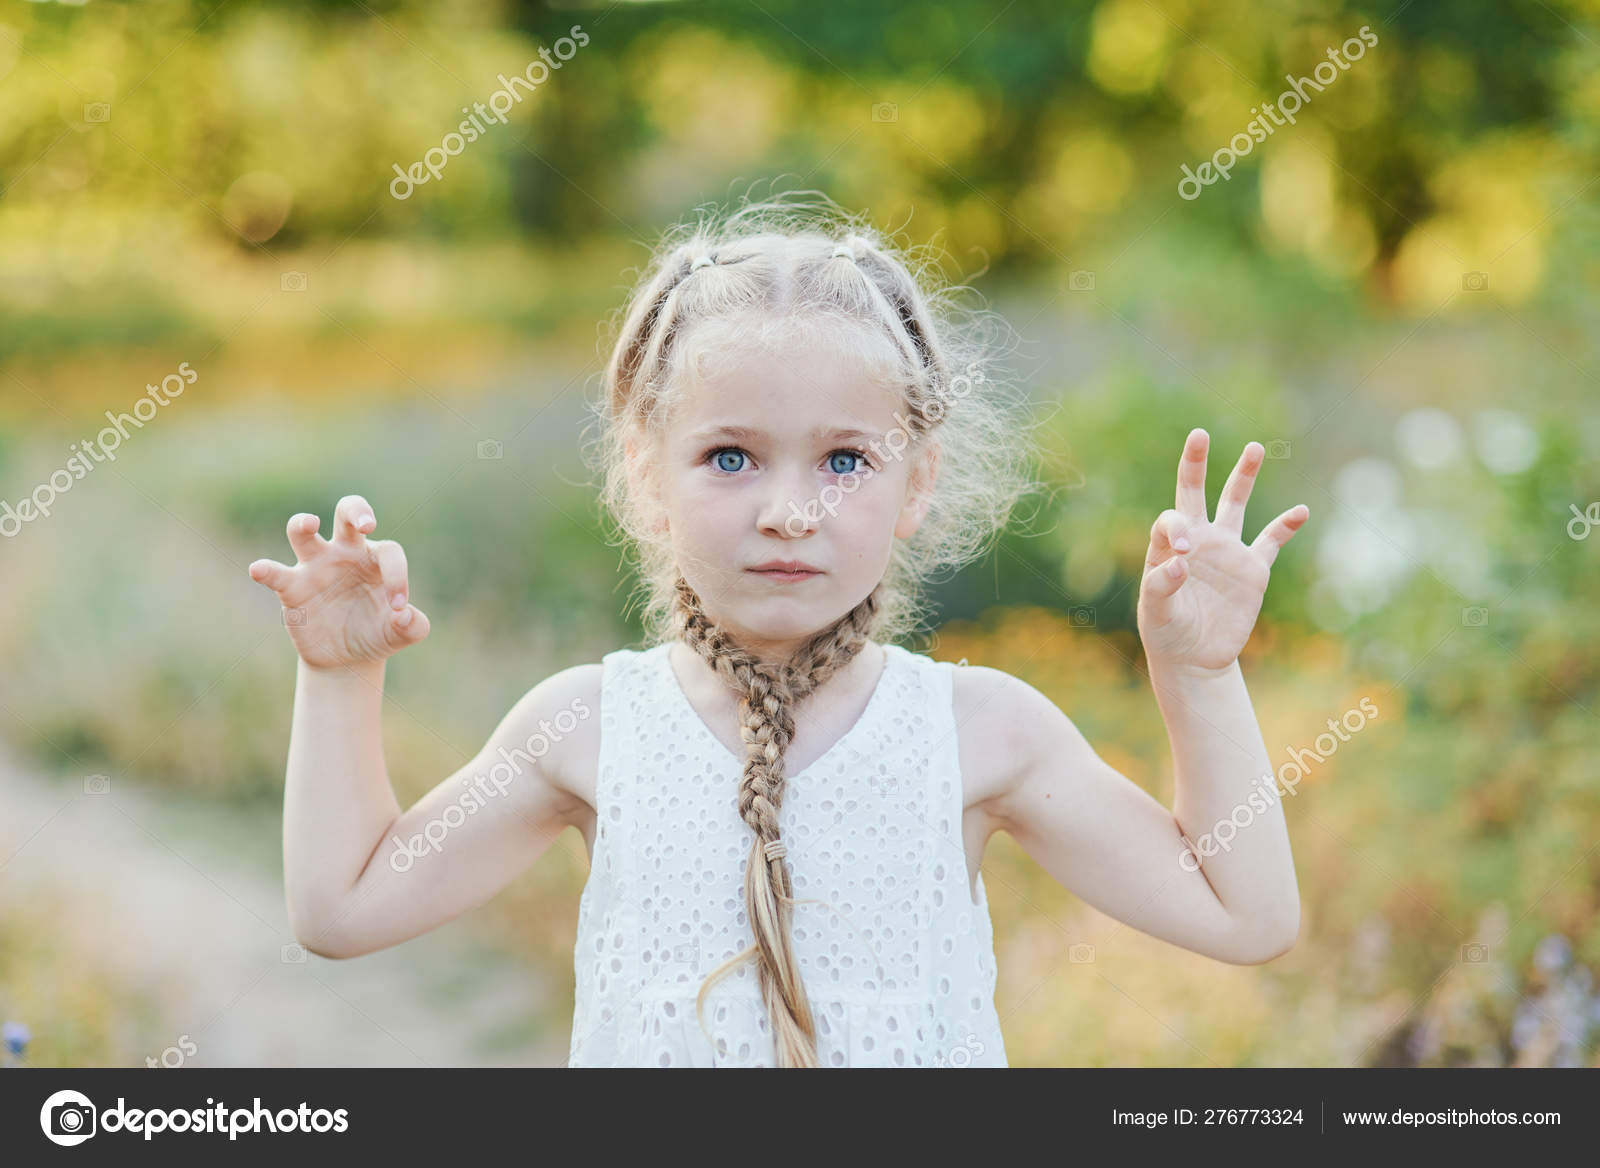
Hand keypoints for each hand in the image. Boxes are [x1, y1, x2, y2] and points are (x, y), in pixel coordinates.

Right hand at [247, 494, 430, 669]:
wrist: (348, 658)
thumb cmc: (378, 634)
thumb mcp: (402, 633)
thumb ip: (413, 626)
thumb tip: (404, 616)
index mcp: (376, 558)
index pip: (389, 552)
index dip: (398, 575)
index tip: (399, 608)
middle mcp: (345, 553)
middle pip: (347, 513)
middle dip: (356, 510)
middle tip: (367, 524)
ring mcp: (315, 567)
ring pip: (303, 532)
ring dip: (303, 523)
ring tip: (310, 524)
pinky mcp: (292, 588)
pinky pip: (276, 574)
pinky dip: (266, 570)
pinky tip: (259, 570)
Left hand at [1136, 429, 1306, 673]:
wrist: (1195, 658)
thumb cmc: (1166, 633)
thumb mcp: (1154, 613)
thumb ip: (1160, 585)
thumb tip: (1181, 560)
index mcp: (1168, 547)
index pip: (1173, 519)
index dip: (1177, 528)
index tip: (1184, 553)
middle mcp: (1197, 540)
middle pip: (1196, 493)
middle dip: (1196, 463)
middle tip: (1199, 433)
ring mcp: (1226, 551)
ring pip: (1235, 505)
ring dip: (1243, 477)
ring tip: (1254, 448)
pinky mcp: (1253, 570)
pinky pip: (1271, 541)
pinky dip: (1286, 527)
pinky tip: (1301, 512)